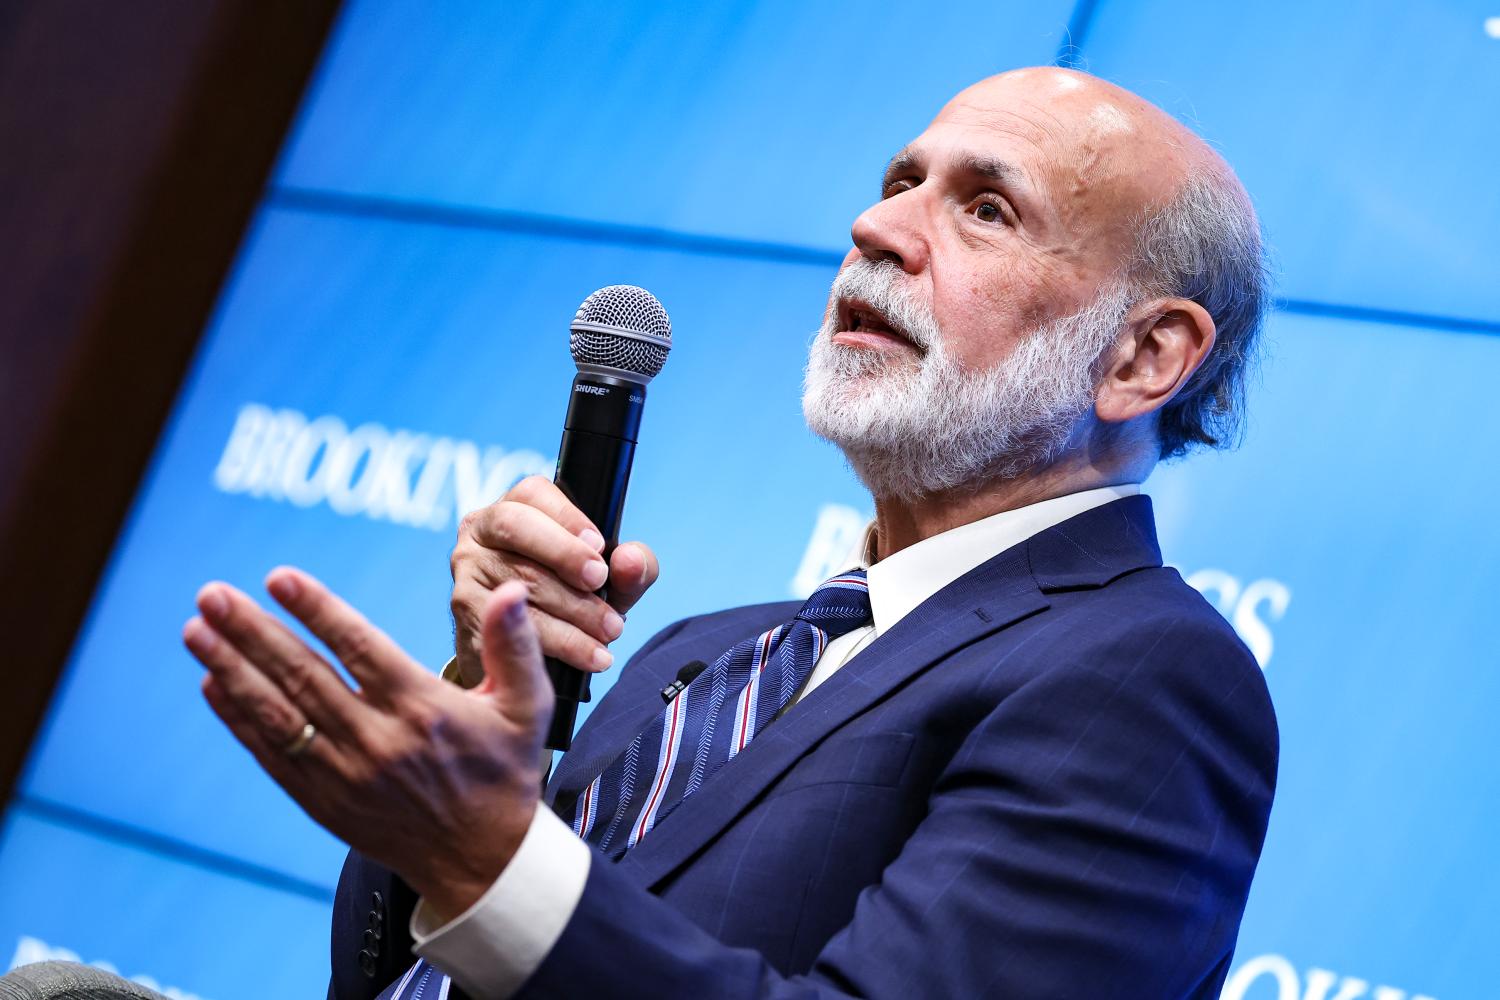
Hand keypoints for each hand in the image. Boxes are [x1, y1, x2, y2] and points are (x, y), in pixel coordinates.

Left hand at [183, 567, 549, 917]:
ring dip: (231, 669)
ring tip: (196, 630)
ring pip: (278, 713)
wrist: (484, 861)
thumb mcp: (528, 706)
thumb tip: (511, 592)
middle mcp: (378, 740)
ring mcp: (345, 774)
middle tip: (213, 595)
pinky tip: (213, 683)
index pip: (359, 648)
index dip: (316, 610)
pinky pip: (272, 754)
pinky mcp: (325, 801)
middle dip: (252, 632)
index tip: (277, 577)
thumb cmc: (506, 772)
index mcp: (424, 709)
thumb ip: (514, 645)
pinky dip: (239, 718)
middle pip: (303, 676)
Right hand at [450, 475, 658, 684]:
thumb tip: (629, 559)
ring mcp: (467, 570)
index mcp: (516, 506)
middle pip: (515, 526)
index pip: (534, 493)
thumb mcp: (611, 580)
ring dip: (570, 610)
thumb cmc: (574, 598)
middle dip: (563, 554)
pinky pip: (506, 624)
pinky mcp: (464, 613)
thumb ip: (631, 567)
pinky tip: (587, 655)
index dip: (567, 516)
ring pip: (515, 580)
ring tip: (608, 631)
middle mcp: (481, 530)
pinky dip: (555, 642)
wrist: (528, 655)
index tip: (599, 545)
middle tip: (599, 581)